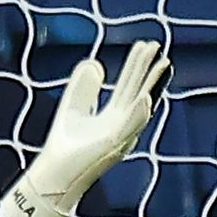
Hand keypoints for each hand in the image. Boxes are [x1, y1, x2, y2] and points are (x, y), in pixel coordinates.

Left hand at [0, 41, 168, 216]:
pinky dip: (138, 114)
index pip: (129, 84)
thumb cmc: (66, 144)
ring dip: (151, 86)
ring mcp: (121, 134)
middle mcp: (123, 123)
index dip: (137, 65)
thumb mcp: (73, 107)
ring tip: (162, 65)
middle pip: (137, 89)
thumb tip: (94, 62)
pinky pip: (128, 128)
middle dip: (147, 68)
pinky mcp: (112, 146)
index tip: (146, 44)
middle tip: (156, 45)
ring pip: (140, 106)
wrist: (55, 173)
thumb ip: (84, 87)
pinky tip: (145, 98)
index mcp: (115, 114)